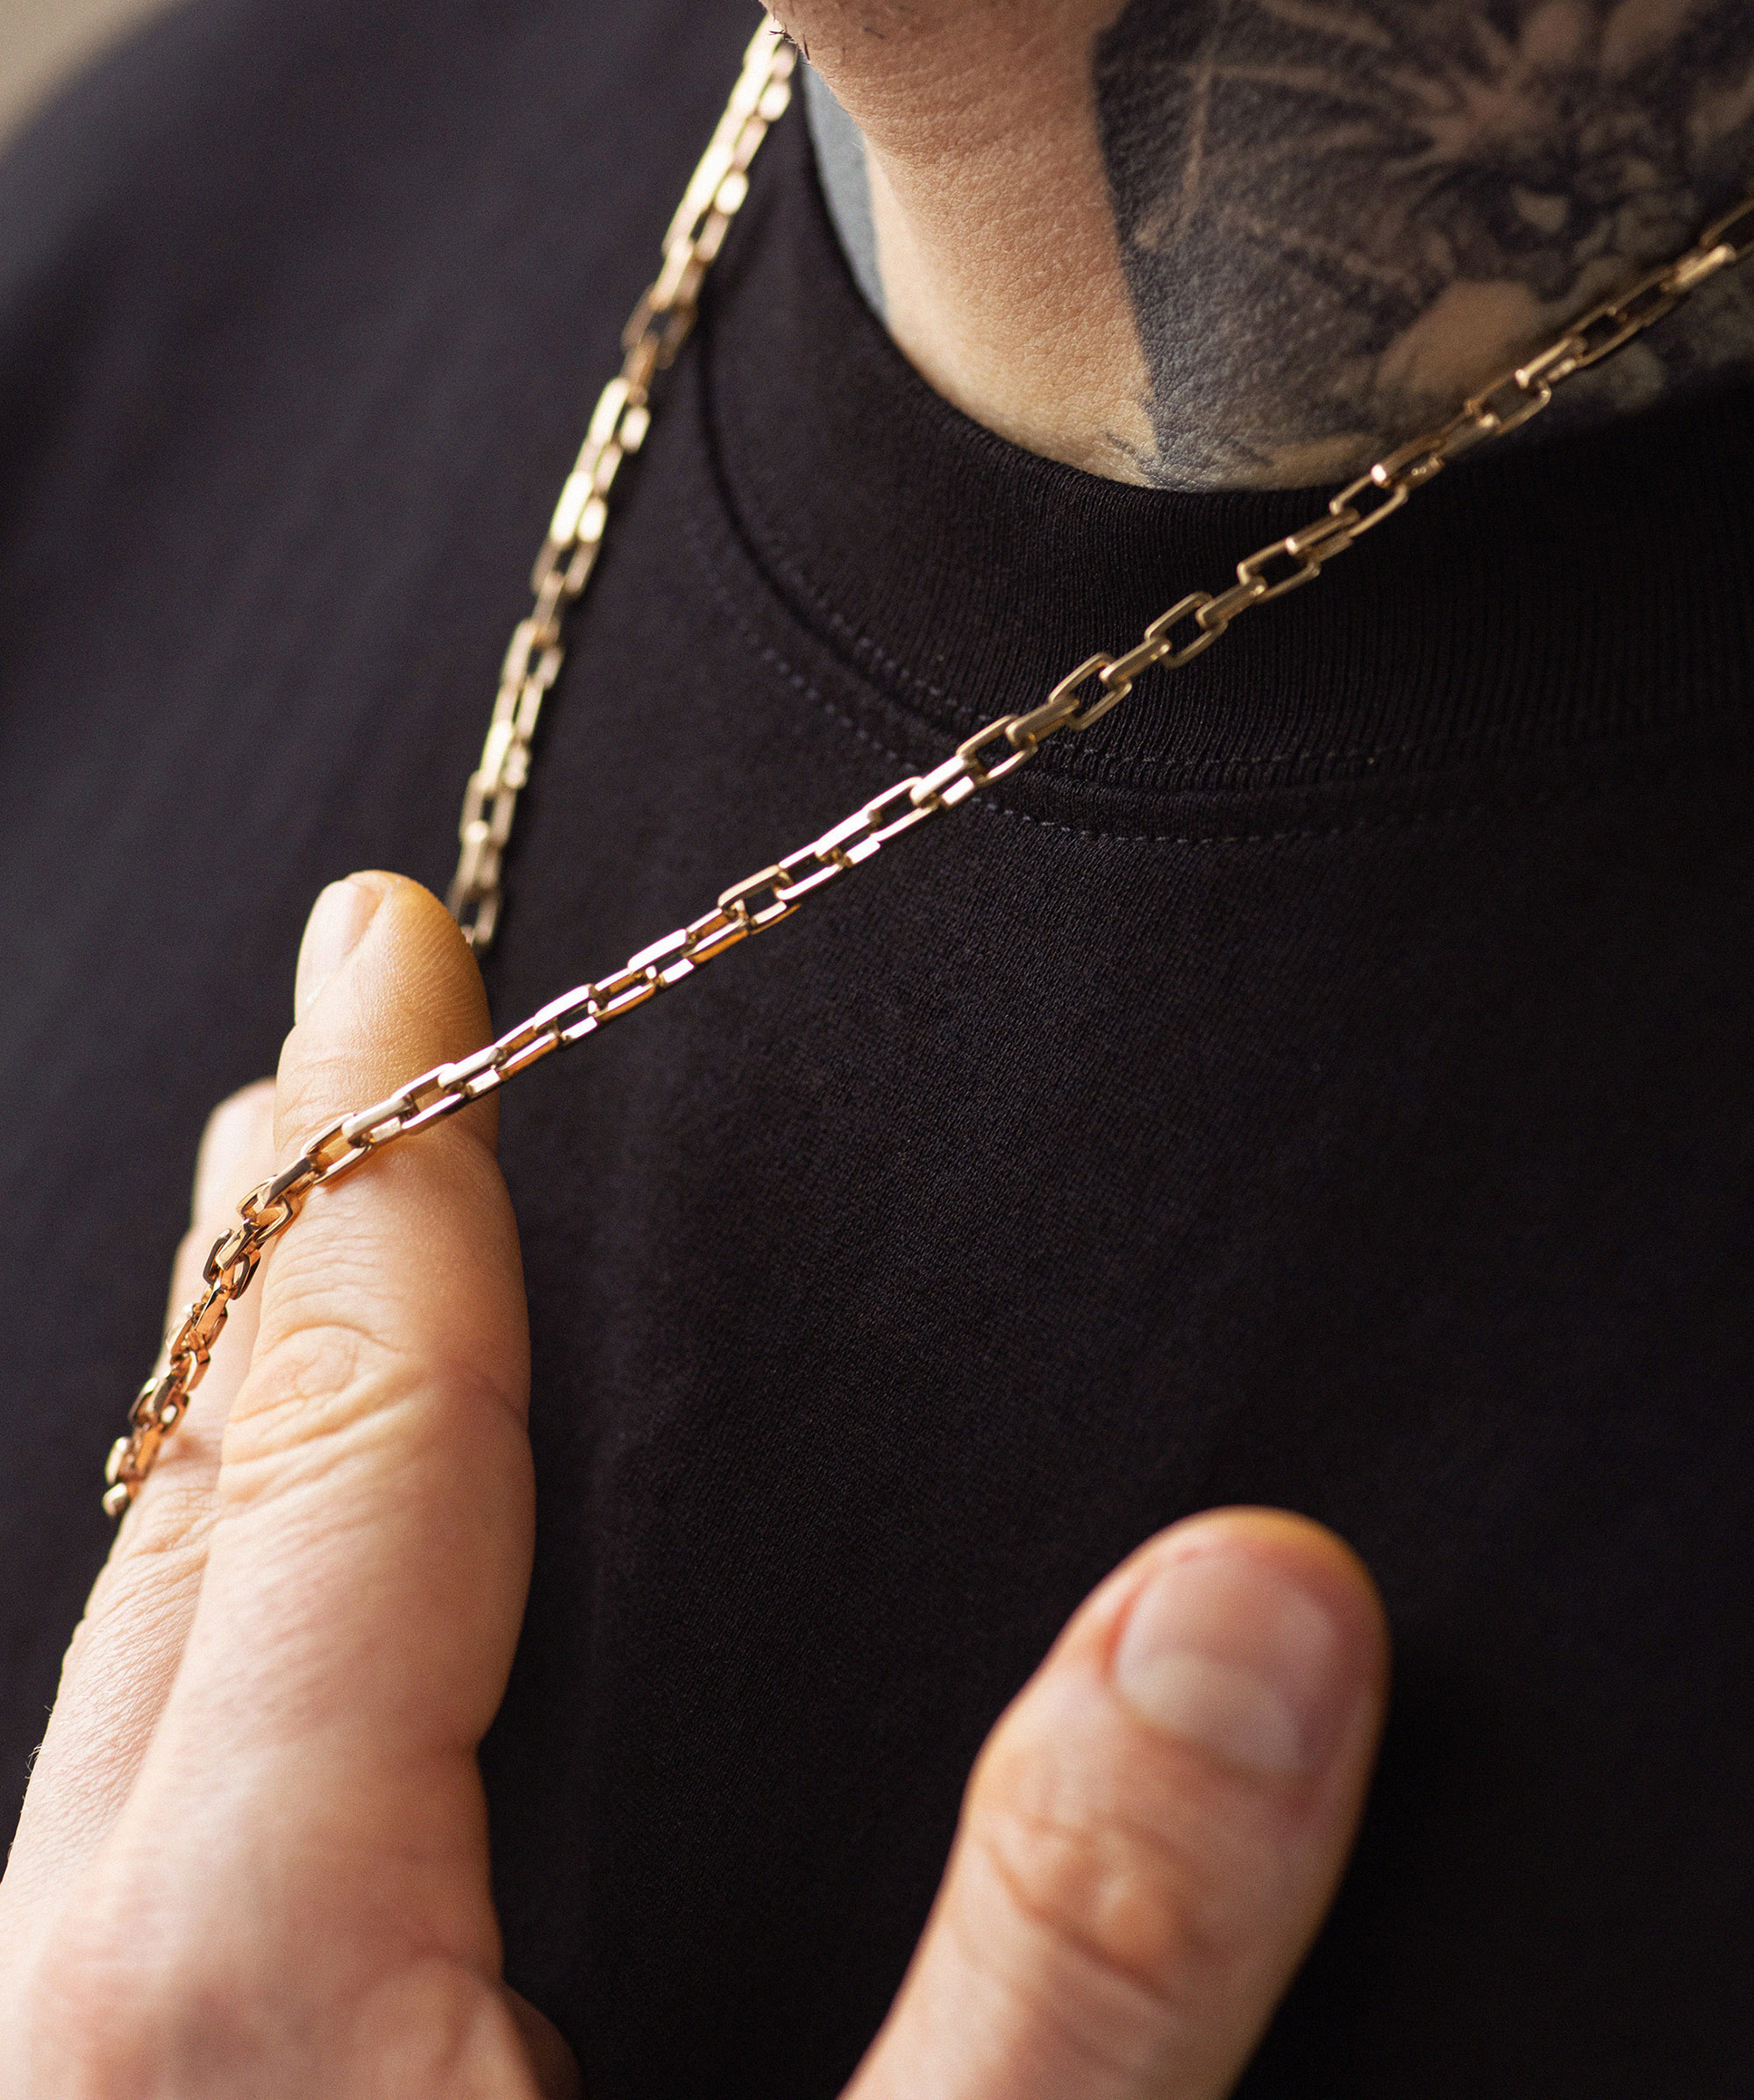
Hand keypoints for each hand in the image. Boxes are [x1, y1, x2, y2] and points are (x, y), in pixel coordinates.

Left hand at [0, 873, 1388, 2098]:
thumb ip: (1078, 1964)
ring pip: (144, 1649)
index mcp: (248, 1975)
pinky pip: (142, 1797)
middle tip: (348, 1047)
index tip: (386, 940)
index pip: (336, 1431)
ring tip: (321, 1278)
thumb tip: (1255, 1609)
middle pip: (194, 1495)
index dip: (393, 1157)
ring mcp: (82, 2093)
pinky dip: (232, 1612)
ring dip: (245, 1419)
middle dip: (290, 1236)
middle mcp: (93, 2009)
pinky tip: (309, 1649)